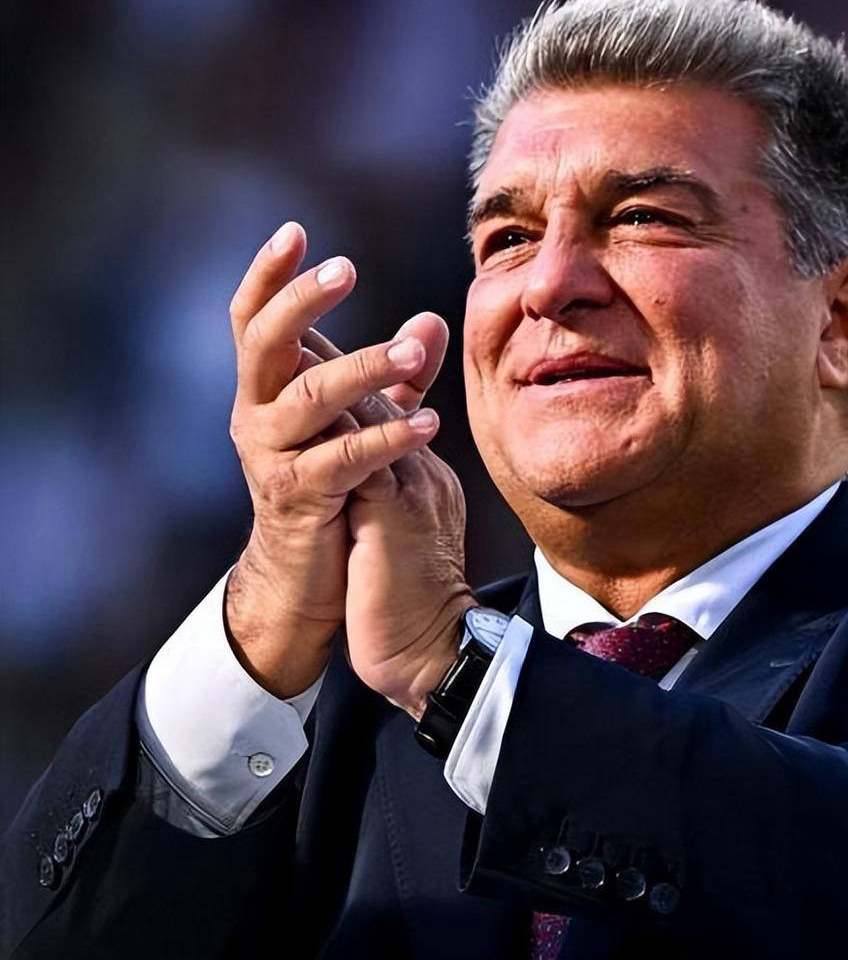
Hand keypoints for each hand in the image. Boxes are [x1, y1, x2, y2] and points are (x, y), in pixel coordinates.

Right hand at [224, 222, 442, 697]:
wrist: (311, 576)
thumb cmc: (335, 488)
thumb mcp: (362, 421)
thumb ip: (394, 375)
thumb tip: (431, 317)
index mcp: (267, 389)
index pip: (254, 319)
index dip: (269, 274)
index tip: (296, 229)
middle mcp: (255, 415)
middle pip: (266, 343)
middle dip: (302, 302)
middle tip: (344, 269)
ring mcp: (271, 457)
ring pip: (308, 398)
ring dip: (363, 369)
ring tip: (412, 352)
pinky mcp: (299, 498)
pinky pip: (341, 460)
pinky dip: (386, 440)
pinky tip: (430, 425)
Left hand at [301, 317, 476, 719]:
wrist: (437, 654)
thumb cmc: (412, 600)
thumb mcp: (401, 532)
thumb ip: (390, 484)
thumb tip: (378, 452)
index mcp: (422, 474)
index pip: (384, 406)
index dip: (348, 367)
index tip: (308, 335)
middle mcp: (421, 470)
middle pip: (381, 395)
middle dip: (340, 351)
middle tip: (301, 306)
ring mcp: (412, 488)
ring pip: (373, 412)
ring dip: (336, 370)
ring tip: (297, 338)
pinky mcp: (392, 513)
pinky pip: (361, 452)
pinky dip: (335, 420)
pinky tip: (302, 394)